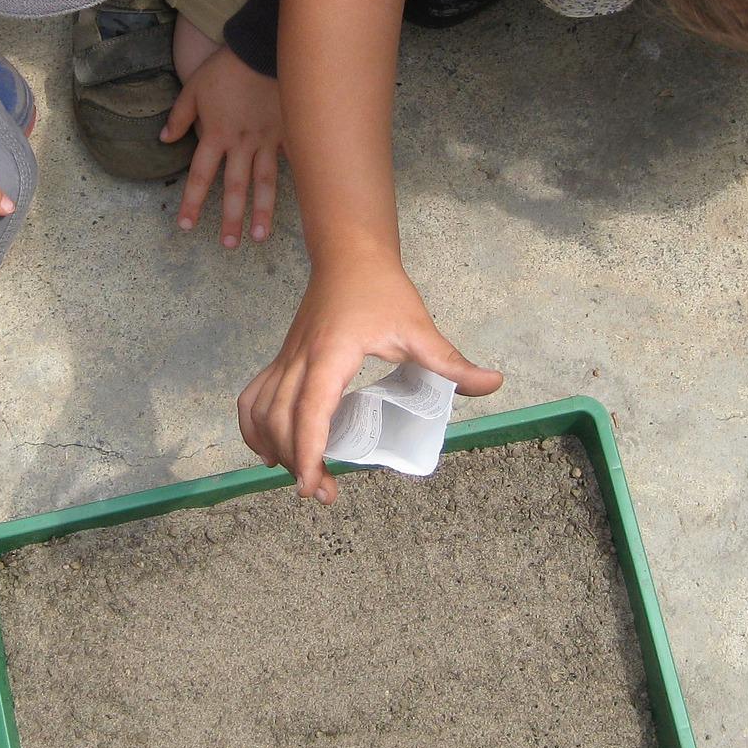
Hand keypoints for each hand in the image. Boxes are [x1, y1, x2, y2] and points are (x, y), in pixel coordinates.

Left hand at [162, 46, 282, 247]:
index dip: (192, 202)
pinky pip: (293, 159)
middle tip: (229, 245)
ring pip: (265, 182)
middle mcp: (241, 143)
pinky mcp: (288, 131)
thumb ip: (179, 116)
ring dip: (263, 211)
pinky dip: (298, 180)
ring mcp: (267, 140)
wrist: (262, 48)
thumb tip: (163, 139)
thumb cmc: (226, 68)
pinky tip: (305, 203)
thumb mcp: (194, 87)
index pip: (200, 176)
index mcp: (215, 134)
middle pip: (234, 187)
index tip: (186, 226)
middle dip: (231, 218)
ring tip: (261, 237)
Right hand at [239, 251, 501, 502]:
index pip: (310, 412)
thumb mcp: (418, 327)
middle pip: (280, 420)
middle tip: (324, 493)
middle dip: (296, 463)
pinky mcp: (283, 359)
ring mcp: (286, 360)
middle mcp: (300, 361)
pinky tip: (269, 448)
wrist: (349, 254)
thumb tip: (493, 384)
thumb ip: (450, 361)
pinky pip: (254, 396)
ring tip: (301, 476)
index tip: (314, 485)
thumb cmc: (380, 288)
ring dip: (273, 448)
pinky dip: (254, 426)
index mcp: (330, 356)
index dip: (308, 452)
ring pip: (260, 411)